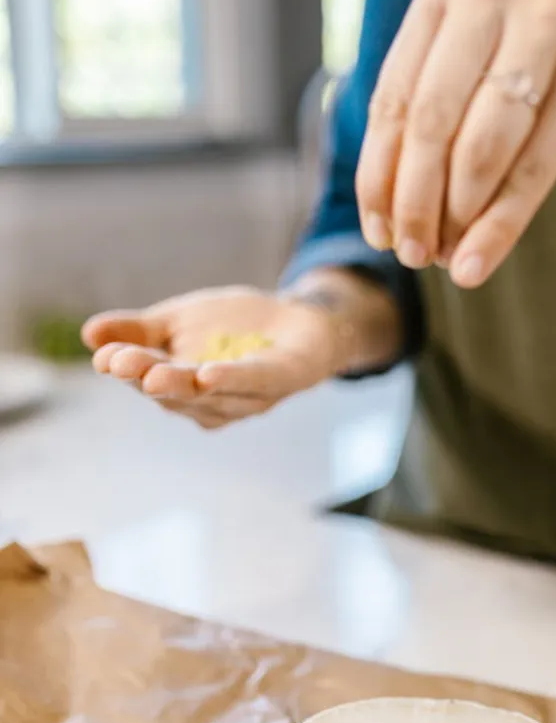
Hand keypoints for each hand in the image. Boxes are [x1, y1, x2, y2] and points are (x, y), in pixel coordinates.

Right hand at [82, 275, 400, 429]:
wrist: (299, 319)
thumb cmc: (233, 327)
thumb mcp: (178, 320)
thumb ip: (137, 330)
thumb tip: (88, 333)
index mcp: (183, 390)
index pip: (149, 381)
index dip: (126, 370)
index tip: (103, 357)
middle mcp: (214, 403)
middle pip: (177, 395)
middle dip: (148, 378)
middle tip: (121, 364)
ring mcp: (250, 397)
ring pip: (211, 394)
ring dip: (182, 384)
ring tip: (155, 373)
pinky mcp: (283, 380)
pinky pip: (255, 383)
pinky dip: (232, 380)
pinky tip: (208, 374)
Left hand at [356, 0, 555, 286]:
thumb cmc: (544, 66)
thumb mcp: (478, 62)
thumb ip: (428, 110)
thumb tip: (382, 215)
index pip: (393, 97)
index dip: (378, 174)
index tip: (376, 233)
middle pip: (430, 122)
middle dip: (414, 202)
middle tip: (411, 256)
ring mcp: (546, 27)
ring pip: (479, 148)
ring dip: (456, 217)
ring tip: (447, 261)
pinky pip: (530, 170)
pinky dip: (499, 226)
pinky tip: (476, 265)